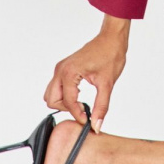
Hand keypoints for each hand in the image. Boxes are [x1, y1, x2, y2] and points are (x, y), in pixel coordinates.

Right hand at [43, 16, 129, 132]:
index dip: (77, 115)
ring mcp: (61, 68)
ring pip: (51, 94)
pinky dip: (65, 95)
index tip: (87, 121)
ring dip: (63, 102)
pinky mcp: (64, 68)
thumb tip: (97, 124)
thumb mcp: (107, 84)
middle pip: (52, 100)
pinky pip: (57, 87)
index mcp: (70, 72)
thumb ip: (101, 106)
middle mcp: (61, 70)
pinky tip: (80, 95)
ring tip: (81, 103)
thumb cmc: (110, 54)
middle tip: (82, 110)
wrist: (111, 38)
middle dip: (66, 109)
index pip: (67, 102)